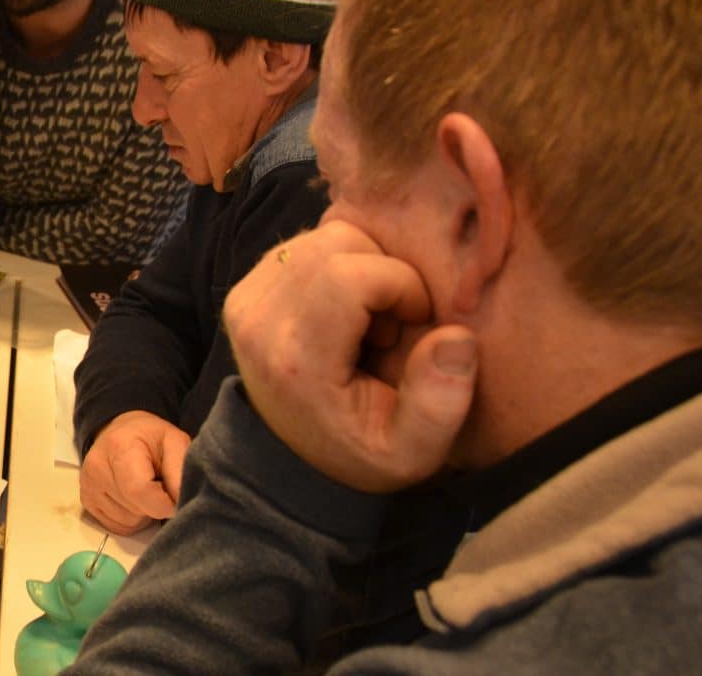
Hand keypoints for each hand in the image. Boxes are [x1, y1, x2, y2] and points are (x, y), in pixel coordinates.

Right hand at [79, 411, 190, 534]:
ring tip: (145, 490)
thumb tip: (179, 504)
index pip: (140, 491)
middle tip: (160, 486)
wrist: (122, 433)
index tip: (176, 498)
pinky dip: (132, 519)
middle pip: (136, 509)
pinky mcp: (86, 502)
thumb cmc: (151, 438)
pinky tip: (133, 499)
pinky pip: (118, 527)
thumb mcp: (175, 442)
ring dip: (144, 513)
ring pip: (128, 522)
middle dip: (155, 505)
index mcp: (119, 447)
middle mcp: (96, 468)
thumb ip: (180, 470)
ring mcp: (88, 487)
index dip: (164, 503)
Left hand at [222, 221, 478, 493]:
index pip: (349, 275)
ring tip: (367, 321)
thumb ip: (440, 402)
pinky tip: (343, 312)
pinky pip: (304, 245)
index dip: (400, 284)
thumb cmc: (362, 451)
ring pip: (322, 237)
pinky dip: (338, 266)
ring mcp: (244, 301)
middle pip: (337, 243)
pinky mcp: (245, 289)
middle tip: (391, 325)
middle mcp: (257, 322)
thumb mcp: (413, 451)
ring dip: (362, 268)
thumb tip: (456, 337)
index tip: (415, 321)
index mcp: (294, 360)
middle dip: (383, 272)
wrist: (294, 464)